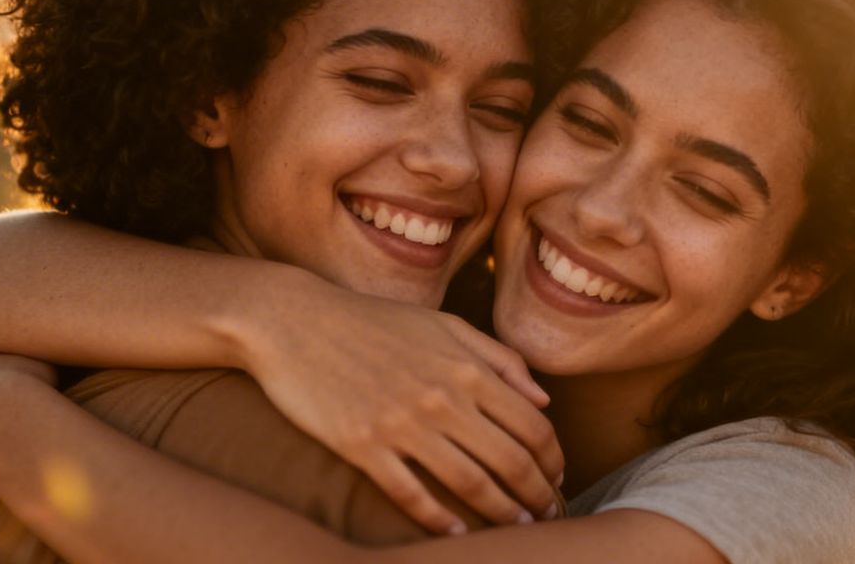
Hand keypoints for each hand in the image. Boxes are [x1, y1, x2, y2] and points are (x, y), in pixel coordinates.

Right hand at [242, 292, 562, 534]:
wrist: (296, 321)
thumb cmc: (375, 321)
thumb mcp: (445, 325)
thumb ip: (498, 358)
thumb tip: (542, 399)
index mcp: (468, 368)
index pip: (532, 426)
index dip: (553, 460)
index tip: (557, 479)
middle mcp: (443, 398)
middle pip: (510, 461)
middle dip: (537, 496)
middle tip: (546, 517)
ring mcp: (402, 424)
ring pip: (470, 484)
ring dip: (501, 514)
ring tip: (515, 529)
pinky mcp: (363, 446)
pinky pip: (412, 495)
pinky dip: (440, 520)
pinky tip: (457, 534)